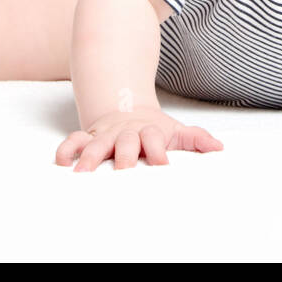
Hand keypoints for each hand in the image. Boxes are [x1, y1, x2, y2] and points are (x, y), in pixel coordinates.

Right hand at [55, 107, 222, 171]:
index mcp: (149, 131)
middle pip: (125, 142)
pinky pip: (74, 140)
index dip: (159, 152)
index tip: (163, 167)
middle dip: (124, 156)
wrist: (128, 107)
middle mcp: (126, 133)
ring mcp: (106, 134)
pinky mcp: (89, 136)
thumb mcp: (177, 131)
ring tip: (82, 173)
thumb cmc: (155, 129)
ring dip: (89, 156)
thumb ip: (196, 139)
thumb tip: (219, 148)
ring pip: (95, 143)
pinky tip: (62, 163)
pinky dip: (66, 149)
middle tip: (122, 171)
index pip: (155, 140)